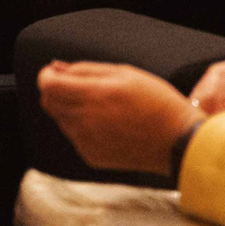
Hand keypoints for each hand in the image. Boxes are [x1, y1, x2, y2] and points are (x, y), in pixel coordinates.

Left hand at [35, 60, 199, 174]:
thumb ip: (88, 70)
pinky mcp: (90, 155)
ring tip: (105, 108)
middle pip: (49, 102)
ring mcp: (85, 140)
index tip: (55, 73)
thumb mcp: (127, 74)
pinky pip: (76, 137)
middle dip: (57, 91)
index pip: (48, 84)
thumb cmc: (158, 102)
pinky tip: (111, 126)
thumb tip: (58, 70)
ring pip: (62, 119)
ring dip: (73, 110)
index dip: (47, 75)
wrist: (176, 141)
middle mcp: (84, 119)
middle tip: (80, 87)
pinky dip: (85, 128)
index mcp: (94, 95)